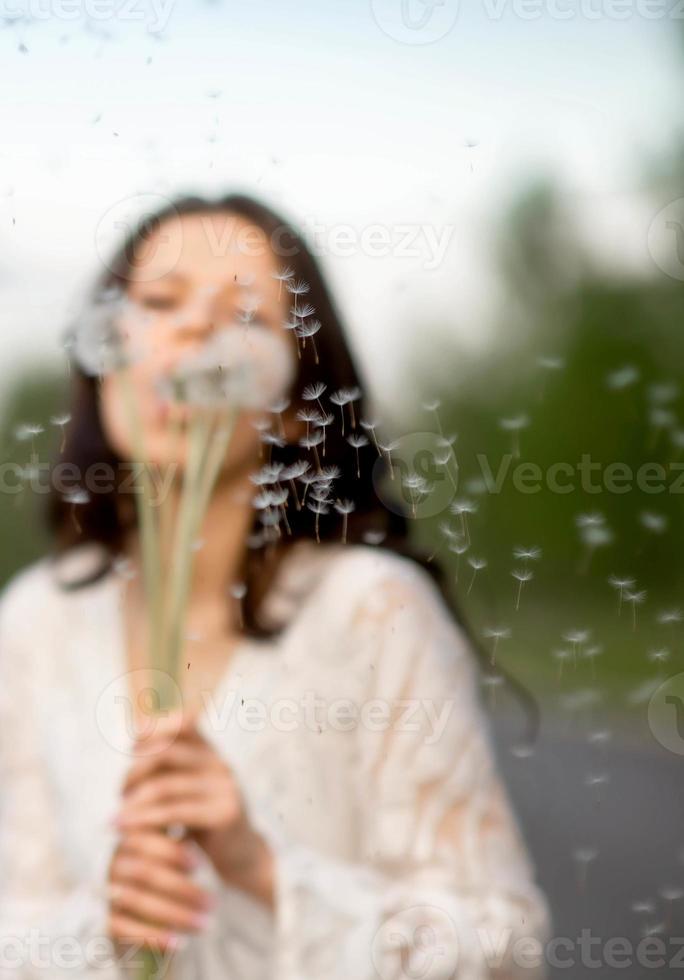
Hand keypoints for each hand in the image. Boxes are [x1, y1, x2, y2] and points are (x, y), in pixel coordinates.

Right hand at [107, 828, 213, 951]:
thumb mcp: (165, 849)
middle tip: (210, 902)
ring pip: (136, 901)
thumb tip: (201, 828)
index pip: (145, 841)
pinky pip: (124, 928)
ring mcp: (105, 892)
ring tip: (203, 924)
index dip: (172, 852)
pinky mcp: (104, 919)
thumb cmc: (159, 866)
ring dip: (173, 914)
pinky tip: (178, 943)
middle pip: (144, 873)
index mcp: (127, 841)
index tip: (197, 865)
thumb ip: (177, 838)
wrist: (131, 903)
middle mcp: (112, 864)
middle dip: (181, 888)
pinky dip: (151, 936)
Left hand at [116, 710, 273, 906]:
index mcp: (211, 753)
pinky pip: (175, 813)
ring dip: (133, 803)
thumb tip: (137, 729)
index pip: (184, 723)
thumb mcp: (187, 788)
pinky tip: (125, 830)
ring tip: (115, 818)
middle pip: (166, 753)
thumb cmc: (203, 820)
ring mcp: (224, 788)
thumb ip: (167, 765)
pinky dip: (144, 821)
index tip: (132, 749)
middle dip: (135, 771)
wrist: (241, 855)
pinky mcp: (224, 814)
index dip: (154, 729)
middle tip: (120, 792)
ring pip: (165, 786)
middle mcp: (220, 764)